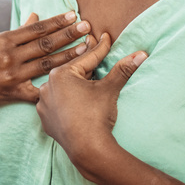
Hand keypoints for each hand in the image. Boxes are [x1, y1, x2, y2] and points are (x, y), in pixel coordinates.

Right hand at [0, 10, 90, 113]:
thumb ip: (17, 32)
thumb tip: (36, 15)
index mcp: (4, 40)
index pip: (36, 28)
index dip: (56, 21)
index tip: (73, 14)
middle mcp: (9, 56)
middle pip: (44, 44)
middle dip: (68, 34)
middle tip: (86, 26)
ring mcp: (12, 75)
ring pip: (46, 64)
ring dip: (68, 55)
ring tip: (85, 47)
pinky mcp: (13, 93)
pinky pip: (37, 90)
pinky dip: (53, 85)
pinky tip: (70, 79)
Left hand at [34, 32, 146, 172]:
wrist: (87, 148)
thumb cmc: (97, 115)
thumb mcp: (109, 89)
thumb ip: (122, 69)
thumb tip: (141, 54)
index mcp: (61, 74)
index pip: (86, 59)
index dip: (99, 48)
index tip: (106, 37)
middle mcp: (47, 85)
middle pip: (72, 73)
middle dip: (85, 67)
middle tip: (95, 54)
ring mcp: (43, 102)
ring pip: (62, 88)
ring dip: (73, 85)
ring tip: (84, 80)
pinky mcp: (44, 118)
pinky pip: (55, 104)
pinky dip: (64, 102)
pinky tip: (71, 101)